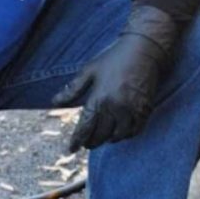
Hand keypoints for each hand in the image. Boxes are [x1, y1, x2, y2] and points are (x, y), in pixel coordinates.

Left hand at [52, 5, 177, 151]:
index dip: (77, 140)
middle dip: (92, 142)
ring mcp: (131, 110)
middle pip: (100, 135)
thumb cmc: (113, 58)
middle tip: (87, 143)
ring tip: (103, 138)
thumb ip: (73, 89)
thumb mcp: (89, 71)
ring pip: (118, 136)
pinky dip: (126, 135)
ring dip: (108, 139)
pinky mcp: (145, 109)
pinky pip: (135, 131)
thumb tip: (54, 102)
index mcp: (99, 98)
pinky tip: (120, 133)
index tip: (71, 148)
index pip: (85, 127)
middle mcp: (115, 107)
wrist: (144, 50)